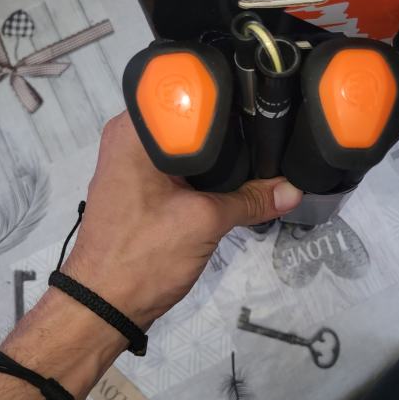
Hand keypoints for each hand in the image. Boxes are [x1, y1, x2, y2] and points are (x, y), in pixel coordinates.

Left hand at [63, 111, 301, 329]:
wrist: (104, 306)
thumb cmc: (144, 256)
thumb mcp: (204, 222)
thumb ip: (251, 201)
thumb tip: (294, 190)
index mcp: (136, 129)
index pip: (190, 93)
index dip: (230, 96)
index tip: (267, 102)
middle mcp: (131, 136)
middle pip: (191, 119)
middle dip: (231, 127)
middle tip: (274, 128)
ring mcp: (134, 162)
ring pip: (188, 145)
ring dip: (221, 154)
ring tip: (264, 151)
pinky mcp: (142, 185)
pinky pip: (181, 166)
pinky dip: (207, 172)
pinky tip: (238, 177)